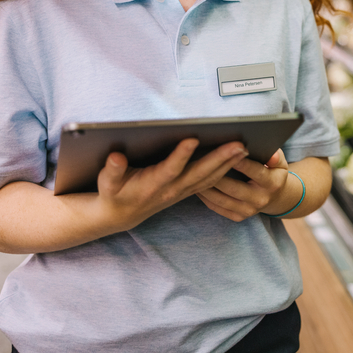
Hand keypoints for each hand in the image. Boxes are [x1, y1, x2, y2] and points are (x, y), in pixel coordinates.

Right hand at [94, 138, 247, 233]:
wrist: (122, 214)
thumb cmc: (114, 193)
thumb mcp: (107, 183)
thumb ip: (112, 170)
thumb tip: (116, 157)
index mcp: (153, 184)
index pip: (170, 169)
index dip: (181, 155)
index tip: (192, 139)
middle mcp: (172, 188)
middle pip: (200, 173)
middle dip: (220, 159)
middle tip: (238, 144)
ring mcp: (182, 190)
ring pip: (210, 177)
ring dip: (228, 164)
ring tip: (245, 148)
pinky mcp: (187, 190)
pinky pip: (211, 181)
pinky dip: (225, 170)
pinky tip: (237, 159)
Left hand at [197, 149, 293, 221]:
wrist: (276, 197)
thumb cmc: (274, 172)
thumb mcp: (280, 163)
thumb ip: (276, 156)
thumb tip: (272, 154)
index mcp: (272, 183)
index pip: (255, 172)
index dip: (240, 162)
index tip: (226, 151)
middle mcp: (260, 199)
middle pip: (234, 187)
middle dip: (217, 174)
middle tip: (201, 162)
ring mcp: (248, 211)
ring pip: (222, 199)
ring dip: (206, 187)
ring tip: (193, 173)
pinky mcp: (238, 217)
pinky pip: (217, 207)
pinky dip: (205, 197)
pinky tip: (196, 185)